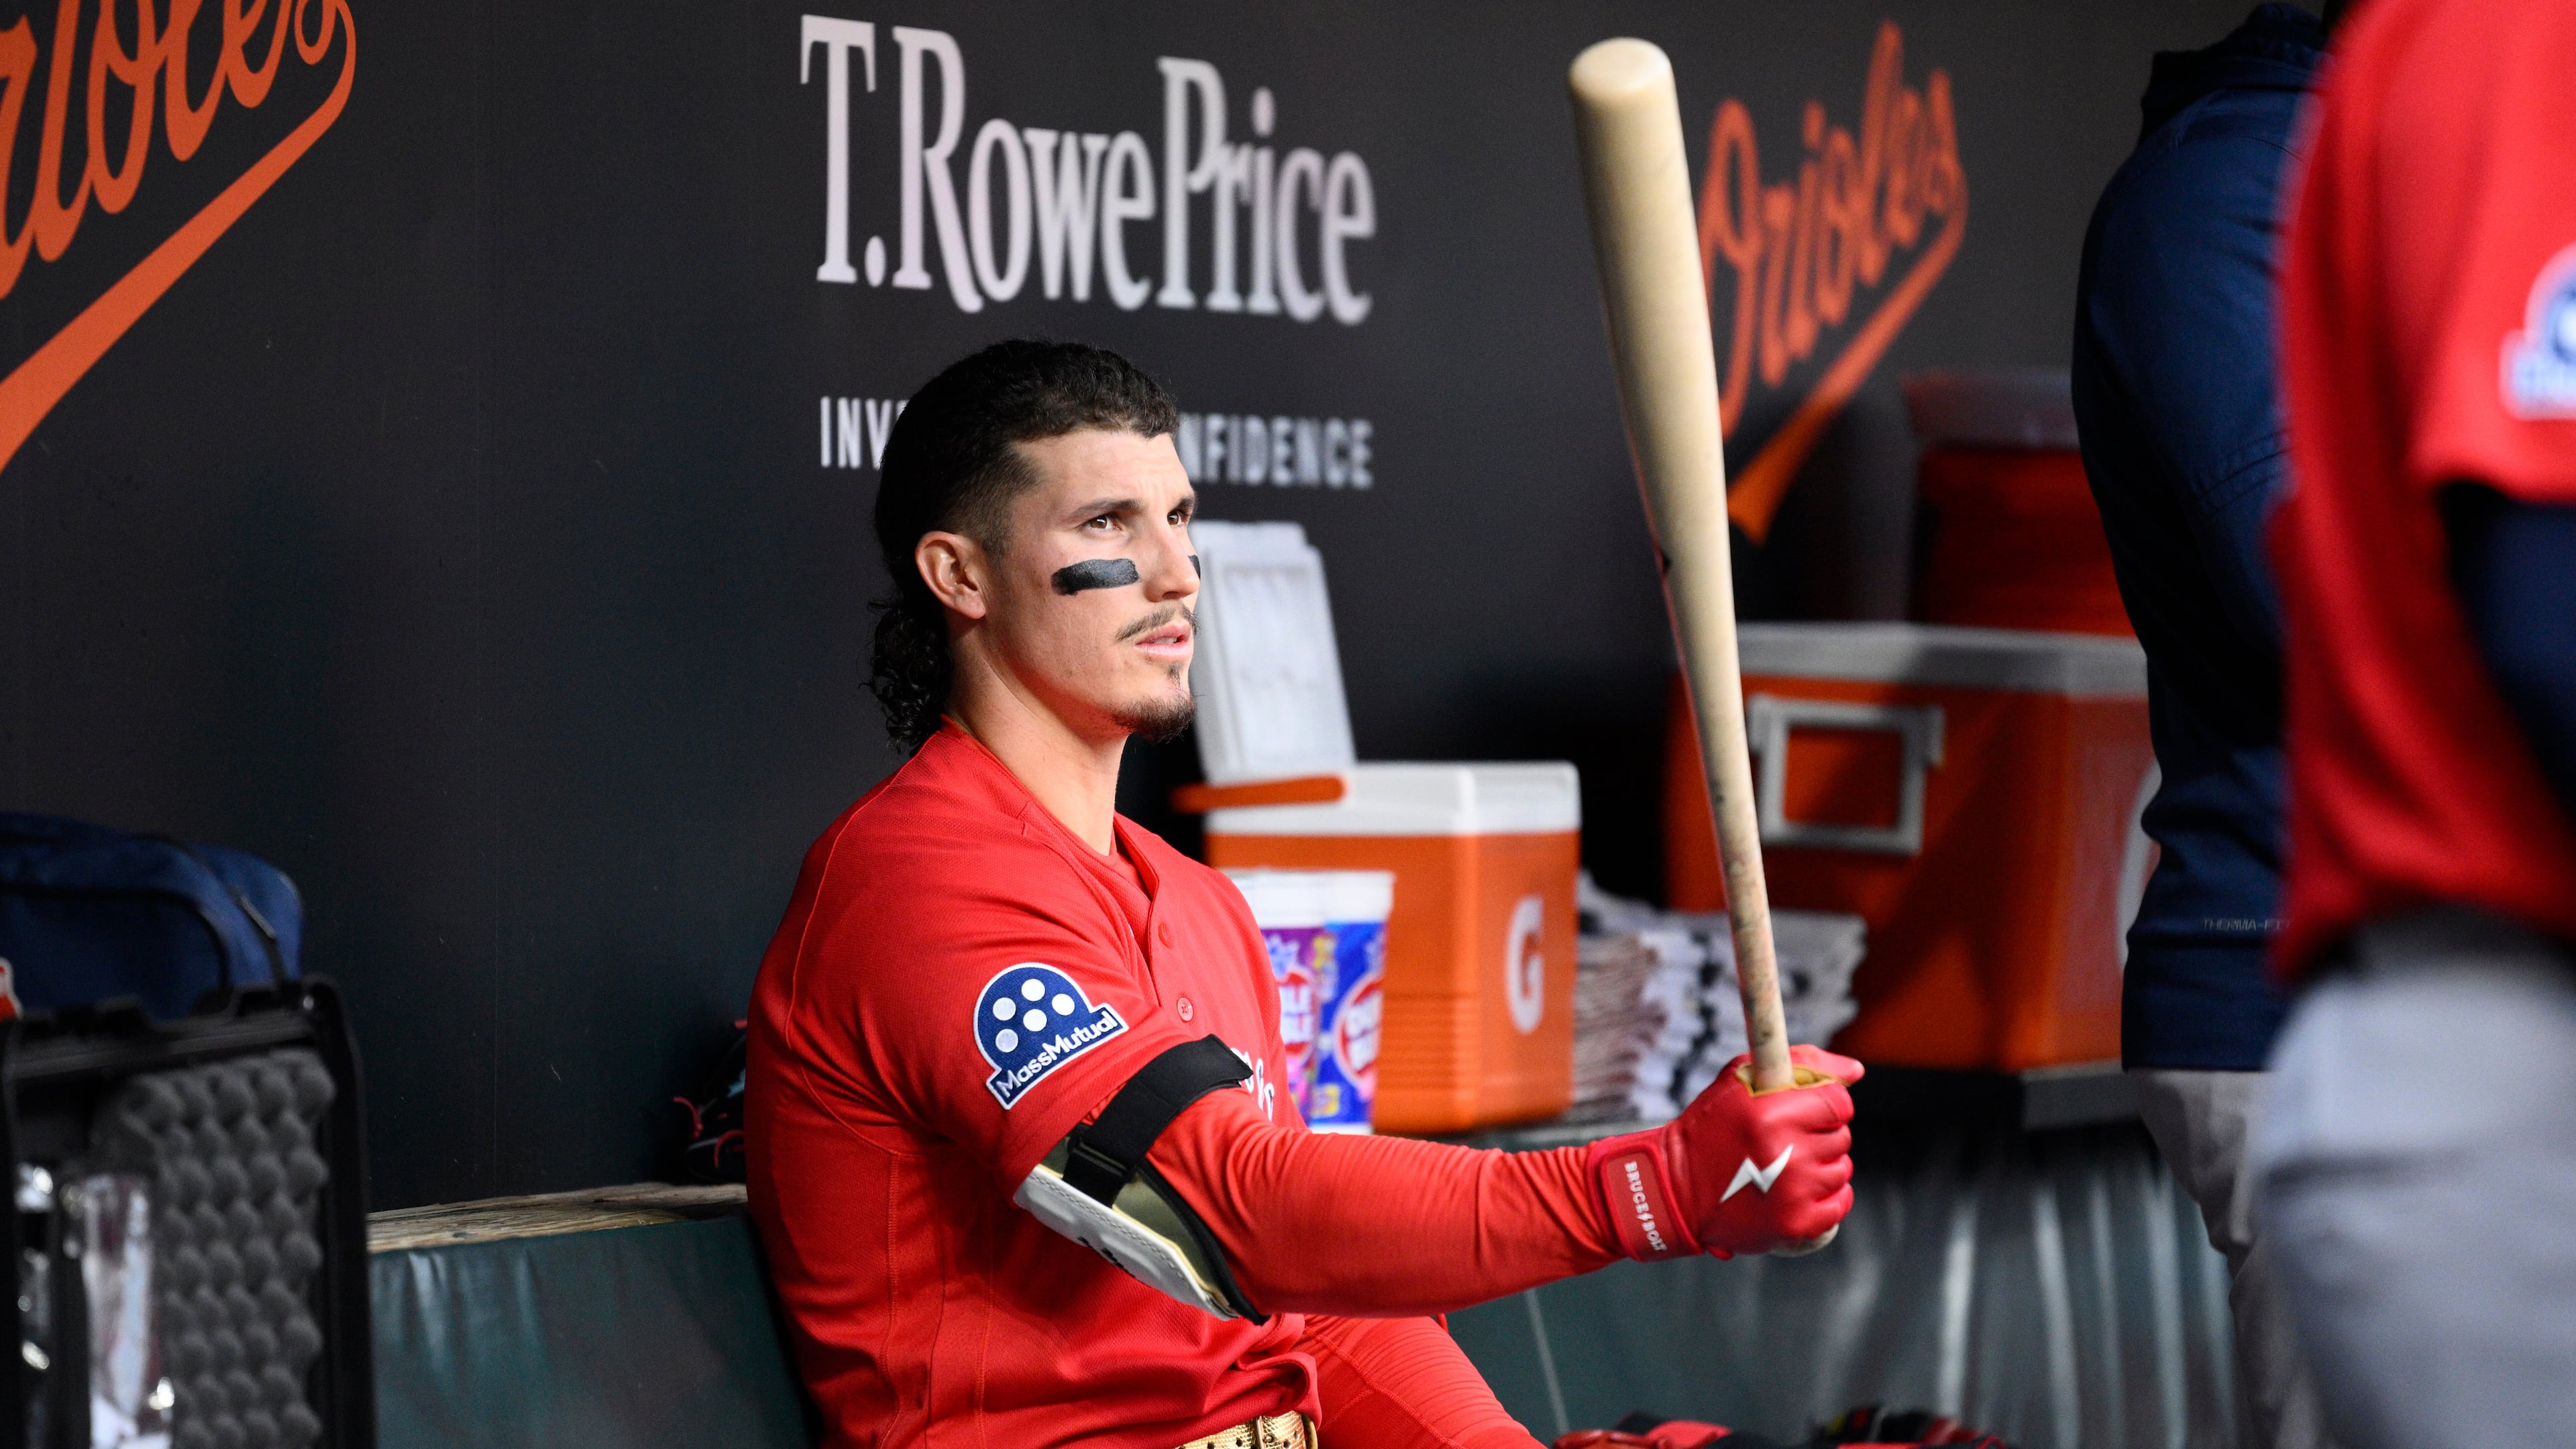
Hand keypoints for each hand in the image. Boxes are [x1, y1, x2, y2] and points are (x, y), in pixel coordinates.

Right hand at [1585, 1045, 1861, 1259]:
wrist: (1676, 1190)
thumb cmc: (1710, 1128)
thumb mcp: (1741, 1081)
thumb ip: (1800, 1063)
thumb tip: (1856, 1070)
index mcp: (1771, 1113)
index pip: (1838, 1102)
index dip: (1824, 1103)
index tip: (1804, 1111)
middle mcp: (1787, 1153)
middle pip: (1841, 1136)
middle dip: (1819, 1135)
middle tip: (1786, 1141)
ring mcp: (1794, 1193)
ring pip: (1841, 1170)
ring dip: (1820, 1167)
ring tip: (1785, 1167)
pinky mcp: (1796, 1225)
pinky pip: (1839, 1204)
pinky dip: (1825, 1198)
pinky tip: (1797, 1191)